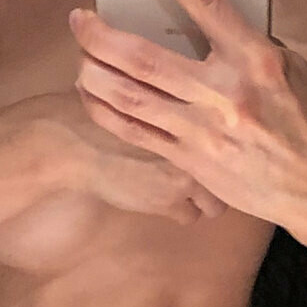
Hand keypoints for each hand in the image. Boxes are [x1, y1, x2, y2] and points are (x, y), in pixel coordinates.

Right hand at [22, 88, 227, 226]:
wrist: (75, 142)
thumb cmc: (99, 106)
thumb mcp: (142, 89)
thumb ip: (166, 94)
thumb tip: (175, 89)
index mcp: (199, 111)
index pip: (231, 134)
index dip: (224, 143)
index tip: (213, 146)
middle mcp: (204, 145)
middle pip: (232, 171)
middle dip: (222, 175)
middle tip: (205, 172)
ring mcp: (190, 178)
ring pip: (217, 201)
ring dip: (203, 198)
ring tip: (185, 190)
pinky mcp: (169, 203)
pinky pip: (190, 217)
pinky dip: (180, 211)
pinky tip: (164, 200)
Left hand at [68, 0, 306, 229]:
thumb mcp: (291, 67)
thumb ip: (247, 43)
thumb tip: (208, 13)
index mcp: (257, 59)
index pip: (206, 0)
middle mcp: (225, 94)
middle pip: (143, 58)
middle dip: (101, 35)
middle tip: (80, 18)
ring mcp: (204, 132)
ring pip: (129, 97)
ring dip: (93, 72)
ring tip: (80, 54)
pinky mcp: (192, 162)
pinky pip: (135, 134)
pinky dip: (105, 112)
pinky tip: (91, 95)